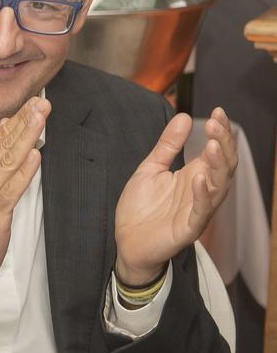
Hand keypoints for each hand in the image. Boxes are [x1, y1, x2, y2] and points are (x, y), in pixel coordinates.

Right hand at [0, 97, 49, 289]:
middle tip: (42, 103)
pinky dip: (23, 171)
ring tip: (41, 120)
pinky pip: (11, 188)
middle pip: (4, 145)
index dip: (19, 119)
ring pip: (8, 161)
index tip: (35, 101)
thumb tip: (6, 124)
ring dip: (26, 139)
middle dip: (25, 122)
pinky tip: (34, 157)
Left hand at [114, 109, 236, 284]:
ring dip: (218, 166)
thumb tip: (184, 116)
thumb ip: (167, 145)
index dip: (220, 133)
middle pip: (224, 166)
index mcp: (195, 176)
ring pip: (219, 187)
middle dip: (223, 144)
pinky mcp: (188, 228)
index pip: (216, 151)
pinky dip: (203, 195)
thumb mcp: (151, 168)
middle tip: (217, 124)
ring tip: (214, 145)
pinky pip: (201, 211)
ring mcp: (197, 210)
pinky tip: (200, 178)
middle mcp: (201, 191)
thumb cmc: (142, 207)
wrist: (128, 241)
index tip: (217, 111)